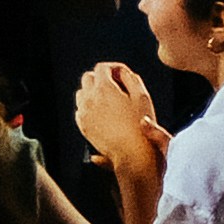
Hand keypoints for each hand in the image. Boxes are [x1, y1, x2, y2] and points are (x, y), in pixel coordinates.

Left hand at [71, 60, 164, 177]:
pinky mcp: (82, 125)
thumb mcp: (143, 98)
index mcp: (104, 89)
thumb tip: (123, 73)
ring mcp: (83, 112)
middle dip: (101, 78)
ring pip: (82, 93)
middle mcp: (89, 99)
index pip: (101, 68)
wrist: (133, 155)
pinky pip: (80, 109)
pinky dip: (89, 107)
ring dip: (93, 93)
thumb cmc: (141, 128)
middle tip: (117, 87)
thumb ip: (132, 80)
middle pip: (88, 78)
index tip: (121, 75)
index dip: (113, 68)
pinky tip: (104, 115)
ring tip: (110, 102)